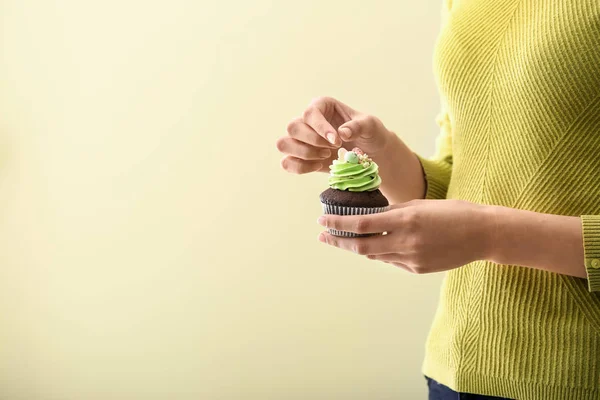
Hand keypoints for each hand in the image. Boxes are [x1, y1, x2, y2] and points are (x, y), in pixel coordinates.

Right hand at [277, 96, 393, 173]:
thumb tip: (342, 132)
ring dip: (304, 153)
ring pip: (284, 144)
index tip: (337, 141)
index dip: (320, 128)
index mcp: (322, 106)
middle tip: (332, 149)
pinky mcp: (300, 158)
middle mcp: (307, 121)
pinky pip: (287, 163)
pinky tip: (318, 166)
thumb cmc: (370, 134)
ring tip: (325, 156)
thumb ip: (358, 126)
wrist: (371, 153)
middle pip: (292, 127)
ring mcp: (301, 140)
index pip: (310, 113)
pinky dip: (300, 167)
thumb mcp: (371, 125)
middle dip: (312, 141)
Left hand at [317, 199, 493, 273]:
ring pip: (375, 255)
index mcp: (405, 219)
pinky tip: (379, 245)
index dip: (338, 223)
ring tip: (346, 239)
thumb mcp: (420, 205)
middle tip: (323, 236)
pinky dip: (381, 253)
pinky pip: (391, 261)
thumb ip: (393, 212)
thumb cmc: (453, 212)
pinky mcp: (418, 269)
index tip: (322, 220)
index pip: (361, 223)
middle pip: (361, 246)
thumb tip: (370, 217)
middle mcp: (405, 241)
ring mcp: (411, 259)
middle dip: (338, 241)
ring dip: (359, 247)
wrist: (483, 234)